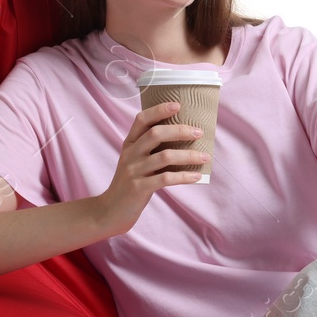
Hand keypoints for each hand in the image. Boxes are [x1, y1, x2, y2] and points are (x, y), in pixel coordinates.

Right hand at [94, 100, 209, 233]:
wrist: (111, 211)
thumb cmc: (130, 183)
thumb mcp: (135, 162)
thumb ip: (150, 150)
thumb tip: (183, 139)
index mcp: (129, 144)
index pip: (142, 120)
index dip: (159, 110)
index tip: (178, 105)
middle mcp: (130, 154)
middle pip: (156, 134)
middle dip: (180, 130)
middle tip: (199, 132)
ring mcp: (134, 171)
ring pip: (165, 156)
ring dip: (188, 155)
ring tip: (205, 157)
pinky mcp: (139, 188)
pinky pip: (165, 179)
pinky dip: (184, 176)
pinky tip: (196, 177)